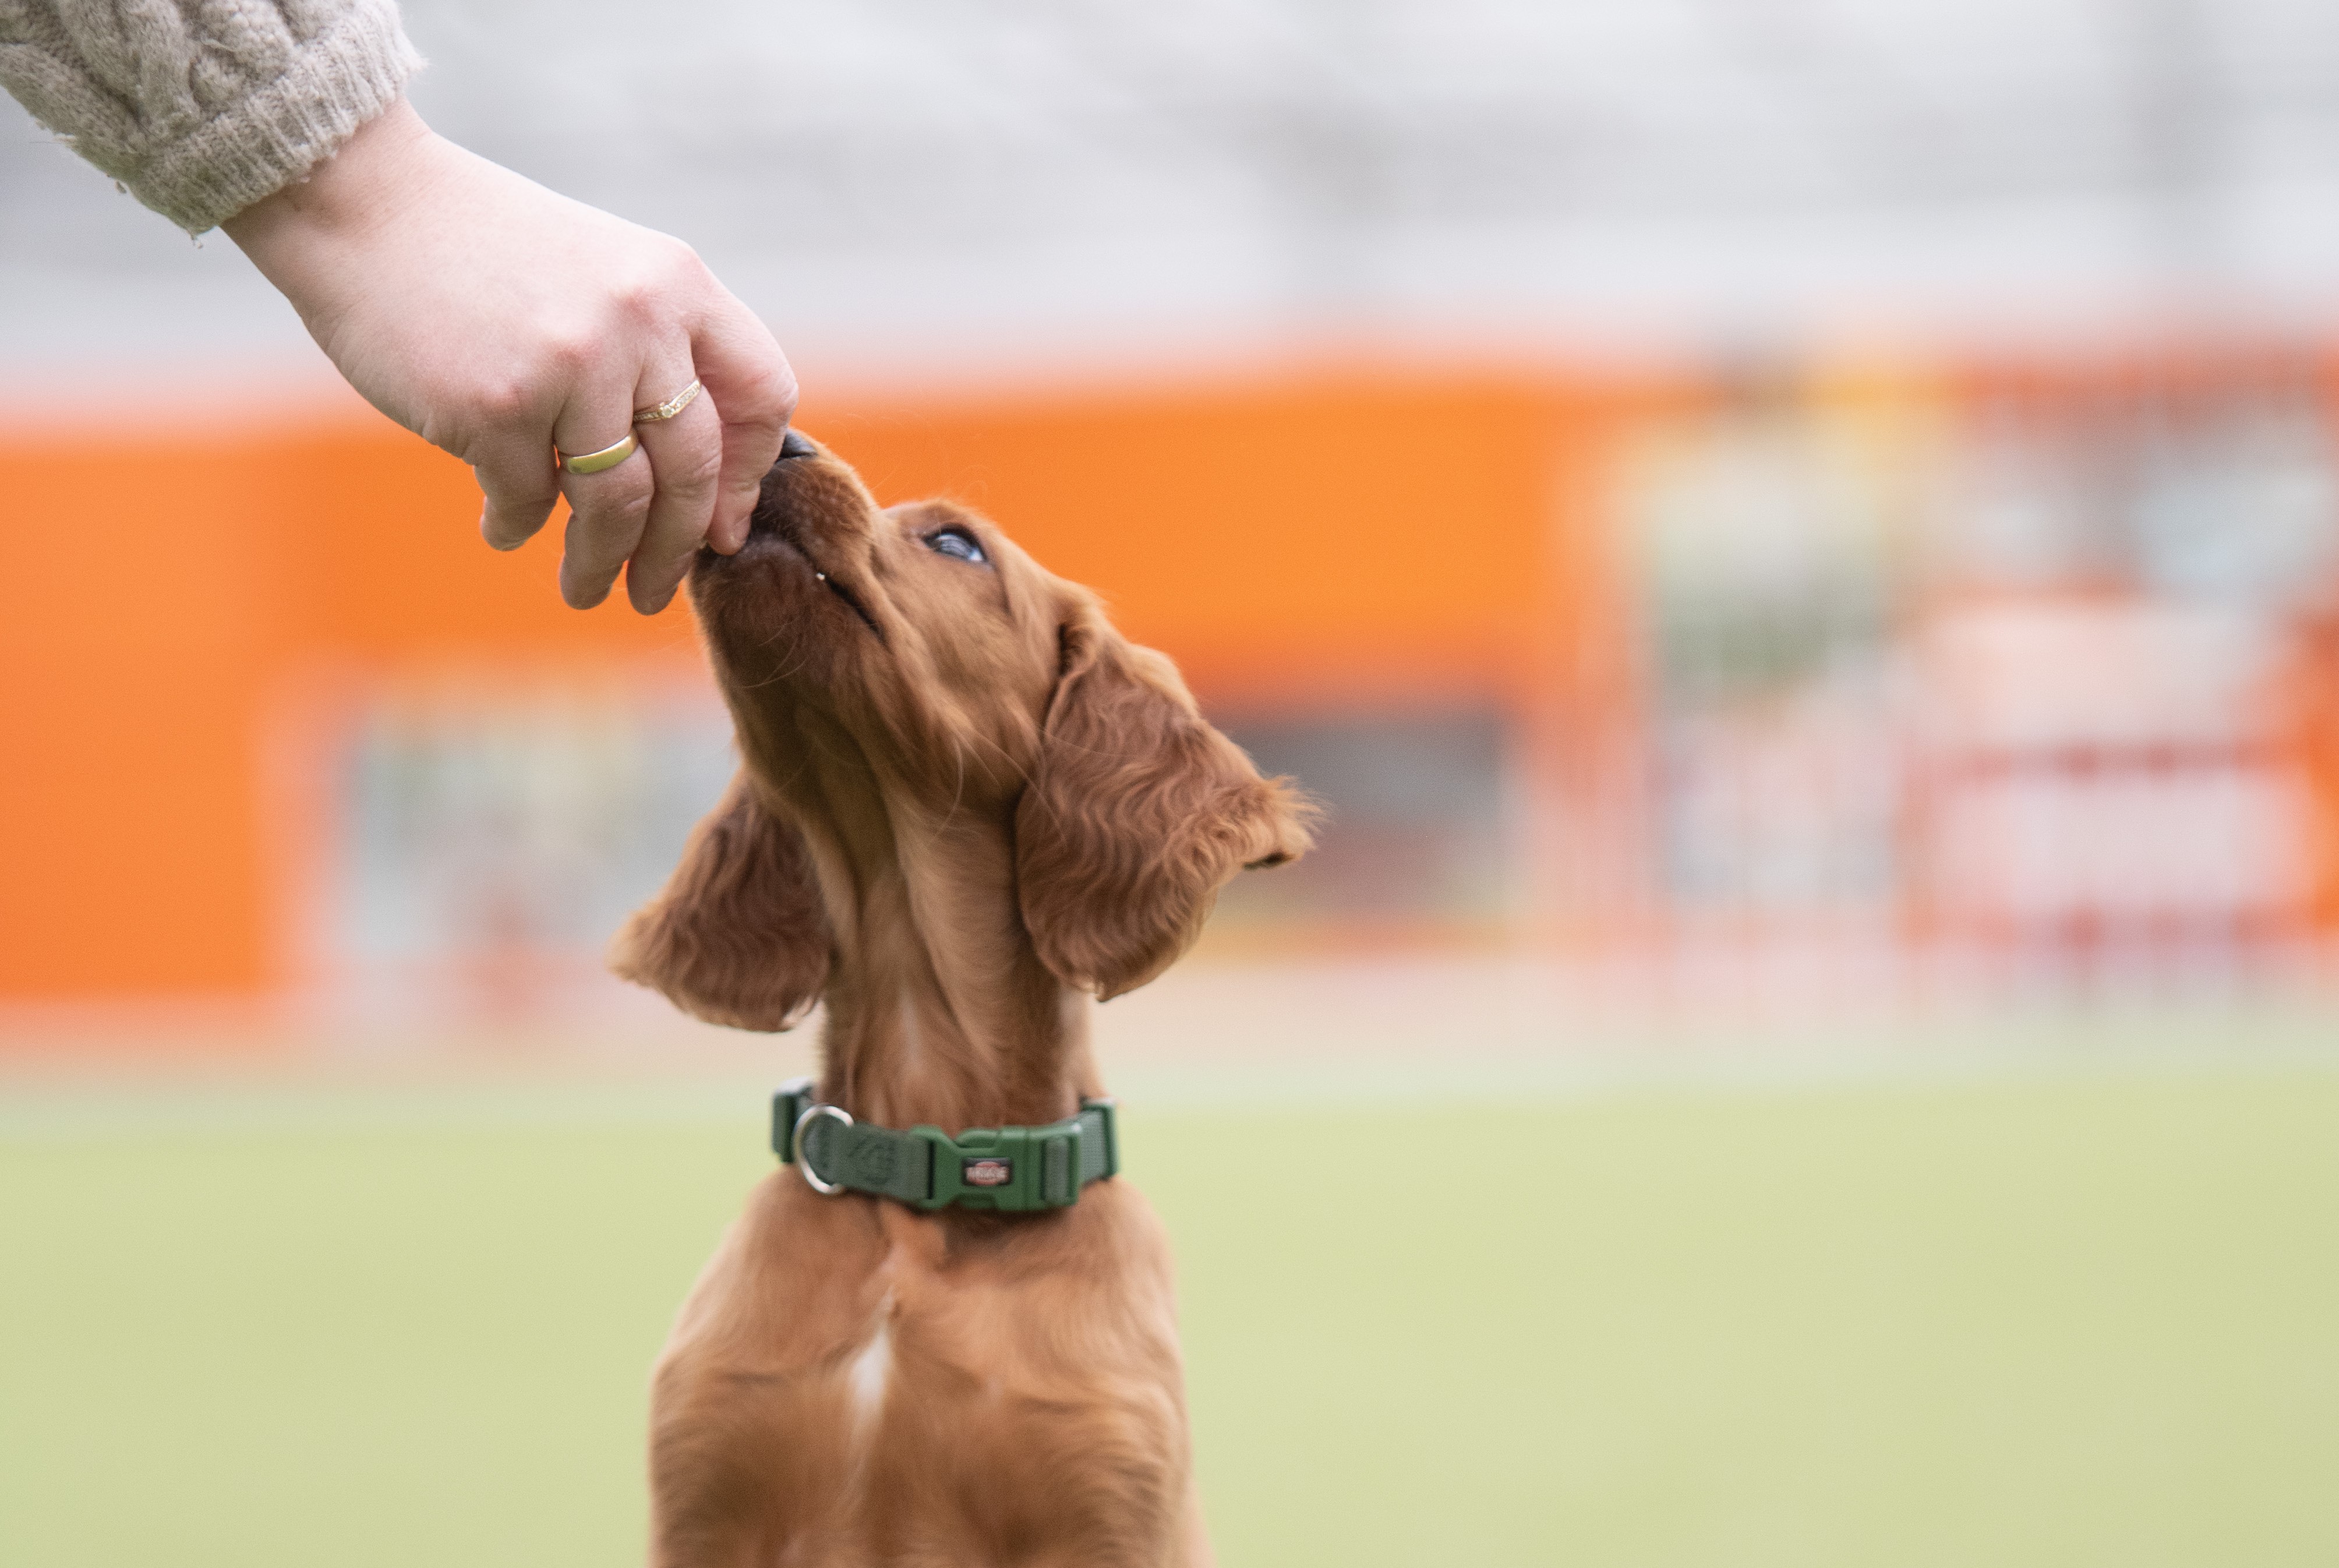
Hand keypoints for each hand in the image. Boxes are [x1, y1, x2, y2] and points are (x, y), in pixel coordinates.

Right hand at [223, 99, 795, 612]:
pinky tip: (504, 530)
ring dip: (601, 562)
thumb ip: (660, 353)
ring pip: (617, 503)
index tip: (722, 526)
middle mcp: (638, 322)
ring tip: (583, 589)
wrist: (361, 202)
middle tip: (652, 593)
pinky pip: (527, 498)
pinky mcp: (496, 406)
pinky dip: (517, 525)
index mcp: (678, 284)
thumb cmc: (486, 250)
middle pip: (692, 470)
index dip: (750, 474)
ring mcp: (570, 366)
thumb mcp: (604, 271)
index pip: (762, 395)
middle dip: (675, 550)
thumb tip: (702, 488)